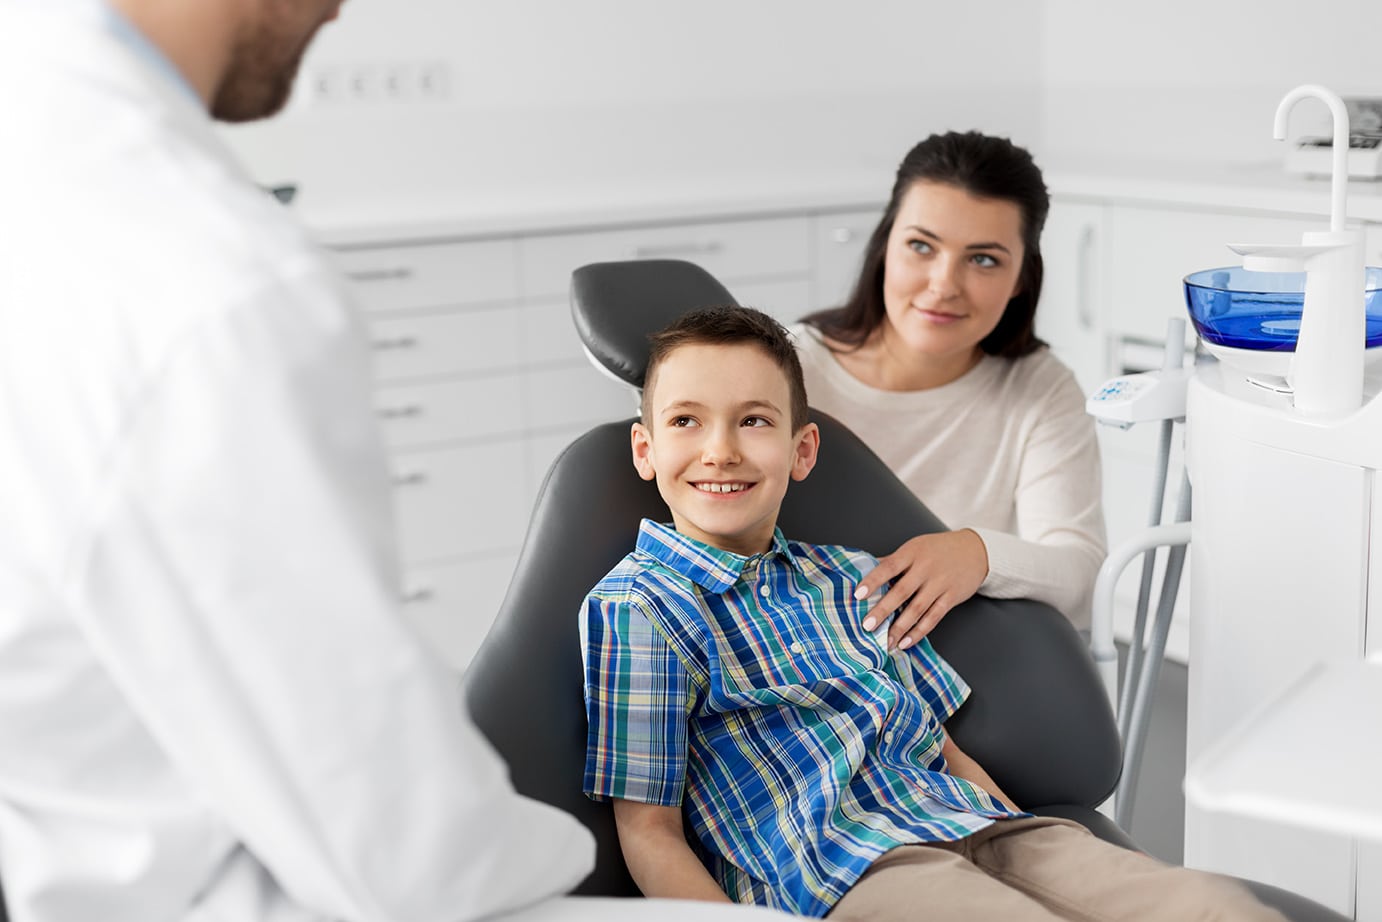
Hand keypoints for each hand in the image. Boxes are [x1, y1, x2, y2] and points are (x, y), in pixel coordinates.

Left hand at [855, 530, 988, 649]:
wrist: (975, 550)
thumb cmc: (938, 549)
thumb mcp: (915, 547)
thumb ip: (892, 561)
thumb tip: (863, 569)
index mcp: (912, 552)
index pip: (888, 566)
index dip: (873, 580)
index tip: (858, 594)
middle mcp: (925, 568)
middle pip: (901, 591)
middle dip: (883, 610)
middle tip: (867, 626)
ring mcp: (940, 583)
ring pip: (917, 608)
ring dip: (900, 627)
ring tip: (886, 642)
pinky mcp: (951, 597)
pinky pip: (933, 617)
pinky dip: (919, 631)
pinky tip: (906, 642)